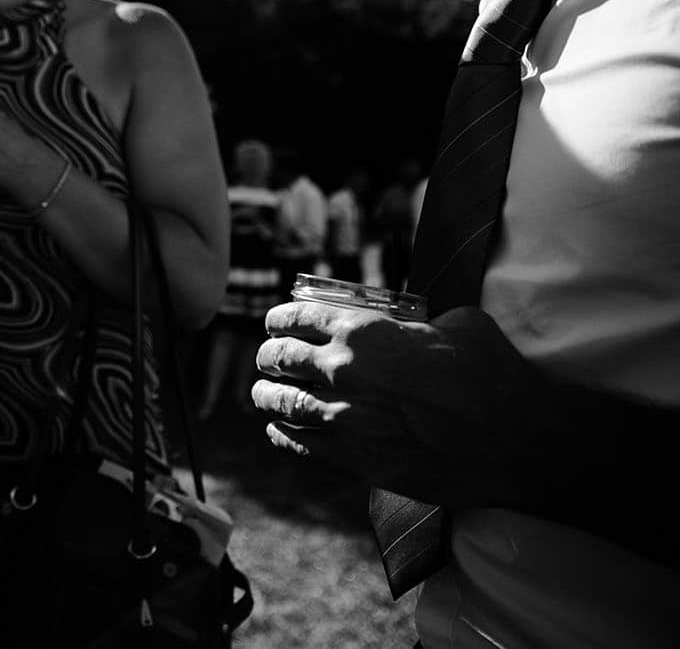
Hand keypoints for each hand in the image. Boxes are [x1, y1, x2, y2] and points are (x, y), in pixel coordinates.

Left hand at [251, 303, 551, 505]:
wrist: (516, 439)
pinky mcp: (357, 459)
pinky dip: (284, 436)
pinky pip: (302, 445)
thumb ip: (419, 322)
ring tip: (261, 394)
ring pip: (283, 404)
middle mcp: (344, 371)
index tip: (274, 322)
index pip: (300, 316)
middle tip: (267, 358)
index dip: (281, 318)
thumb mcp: (457, 322)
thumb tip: (412, 327)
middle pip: (282, 358)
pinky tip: (278, 431)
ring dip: (267, 396)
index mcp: (364, 331)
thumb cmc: (493, 374)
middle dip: (269, 356)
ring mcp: (346, 418)